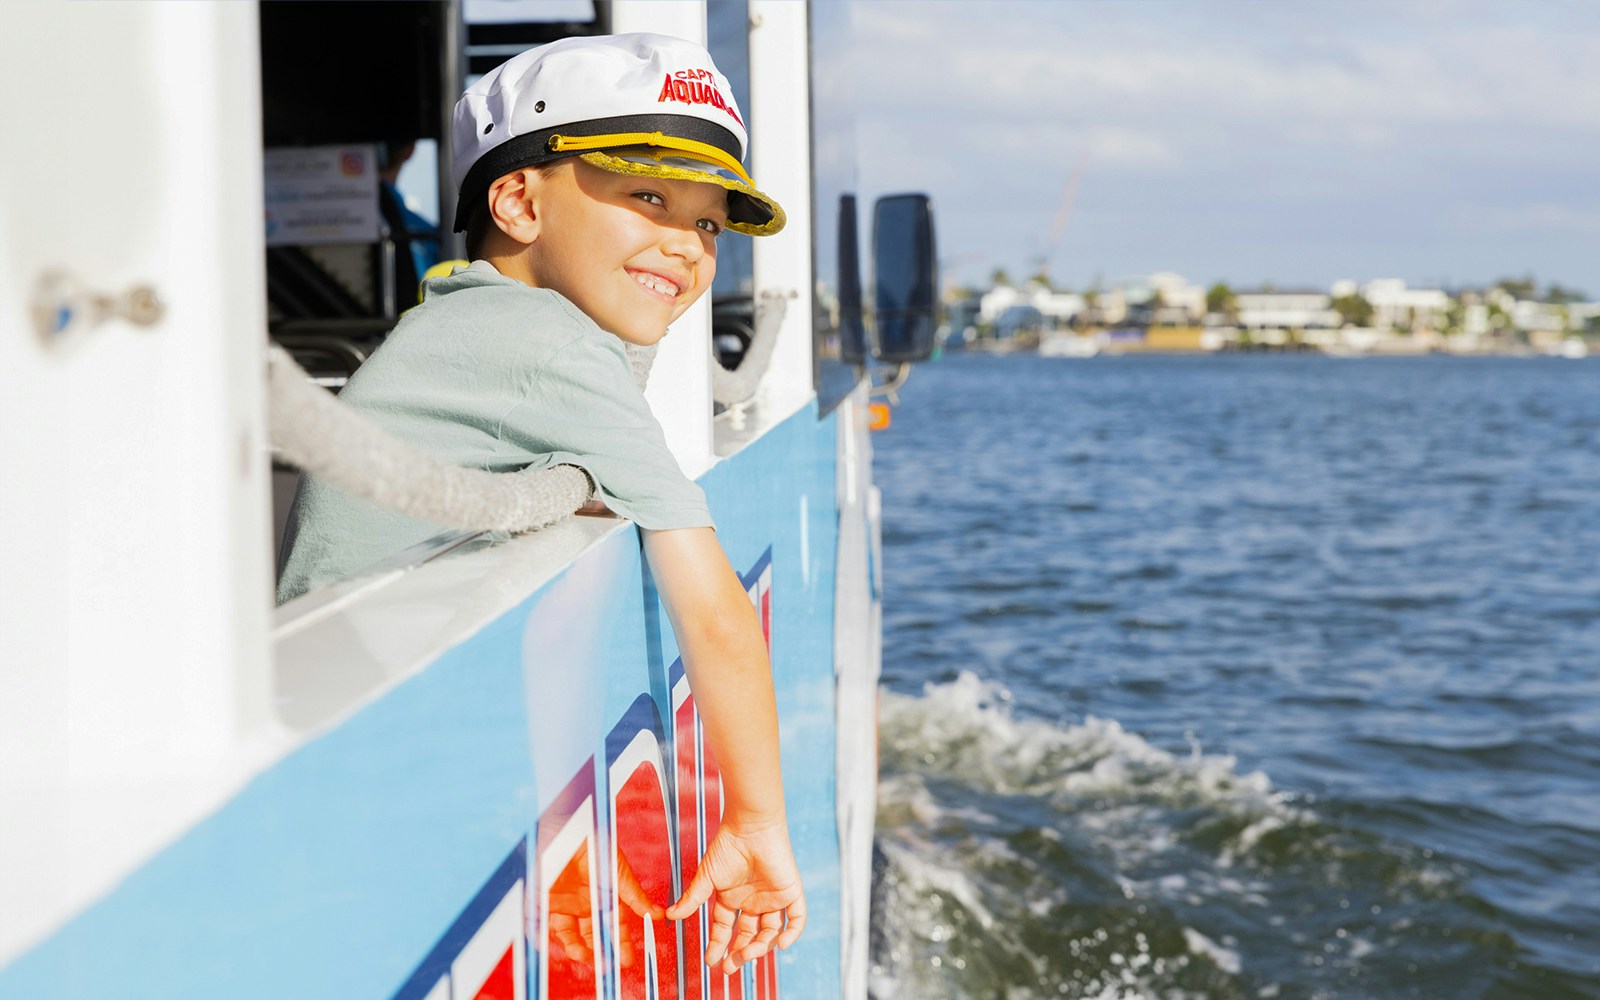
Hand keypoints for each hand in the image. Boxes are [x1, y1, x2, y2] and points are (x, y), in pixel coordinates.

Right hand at [665, 816, 806, 973]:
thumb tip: (670, 916)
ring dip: (760, 947)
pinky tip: (781, 944)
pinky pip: (797, 918)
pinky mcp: (791, 891)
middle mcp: (753, 901)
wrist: (750, 826)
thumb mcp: (707, 878)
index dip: (718, 945)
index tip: (711, 961)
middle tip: (730, 966)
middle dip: (739, 953)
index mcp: (733, 898)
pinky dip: (792, 933)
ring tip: (747, 955)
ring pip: (770, 932)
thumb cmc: (728, 846)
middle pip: (748, 935)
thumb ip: (692, 899)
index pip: (725, 929)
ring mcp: (773, 898)